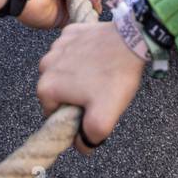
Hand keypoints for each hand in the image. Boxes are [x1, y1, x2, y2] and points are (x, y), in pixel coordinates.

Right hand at [37, 22, 145, 152]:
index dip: (71, 116)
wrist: (131, 40)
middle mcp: (46, 64)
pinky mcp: (71, 32)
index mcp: (47, 86)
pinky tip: (98, 58)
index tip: (89, 110)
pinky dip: (82, 56)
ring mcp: (58, 45)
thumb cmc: (114, 77)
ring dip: (77, 75)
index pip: (53, 113)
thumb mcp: (104, 118)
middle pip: (57, 91)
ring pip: (63, 70)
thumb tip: (81, 146)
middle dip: (73, 95)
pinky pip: (72, 50)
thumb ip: (88, 139)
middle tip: (97, 94)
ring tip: (100, 76)